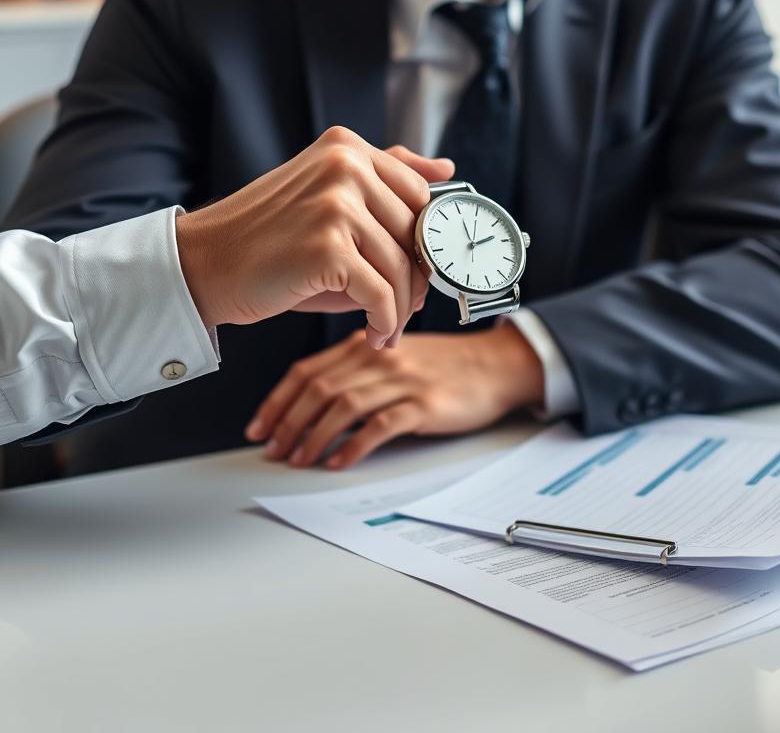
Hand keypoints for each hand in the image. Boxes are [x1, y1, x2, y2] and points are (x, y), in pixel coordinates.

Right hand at [175, 127, 453, 348]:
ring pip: (401, 269)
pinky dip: (384, 322)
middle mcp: (345, 167)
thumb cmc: (270, 240)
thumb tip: (447, 170)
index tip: (416, 272)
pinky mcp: (328, 248)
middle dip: (416, 280)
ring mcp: (336, 205)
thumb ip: (385, 180)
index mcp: (347, 147)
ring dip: (400, 309)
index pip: (419, 195)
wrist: (204, 265)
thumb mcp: (329, 199)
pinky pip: (381, 295)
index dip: (423, 241)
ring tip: (386, 327)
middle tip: (403, 309)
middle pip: (415, 235)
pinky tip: (375, 334)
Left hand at [245, 323, 544, 468]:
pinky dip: (354, 445)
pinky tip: (339, 461)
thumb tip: (315, 400)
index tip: (258, 426)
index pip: (308, 371)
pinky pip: (381, 425)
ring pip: (344, 406)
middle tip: (271, 450)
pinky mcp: (425, 404)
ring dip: (314, 436)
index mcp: (365, 345)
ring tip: (299, 460)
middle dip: (288, 422)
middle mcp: (379, 358)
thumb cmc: (444, 365)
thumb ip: (357, 368)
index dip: (277, 400)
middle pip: (319, 389)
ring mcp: (403, 380)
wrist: (495, 365)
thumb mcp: (394, 355)